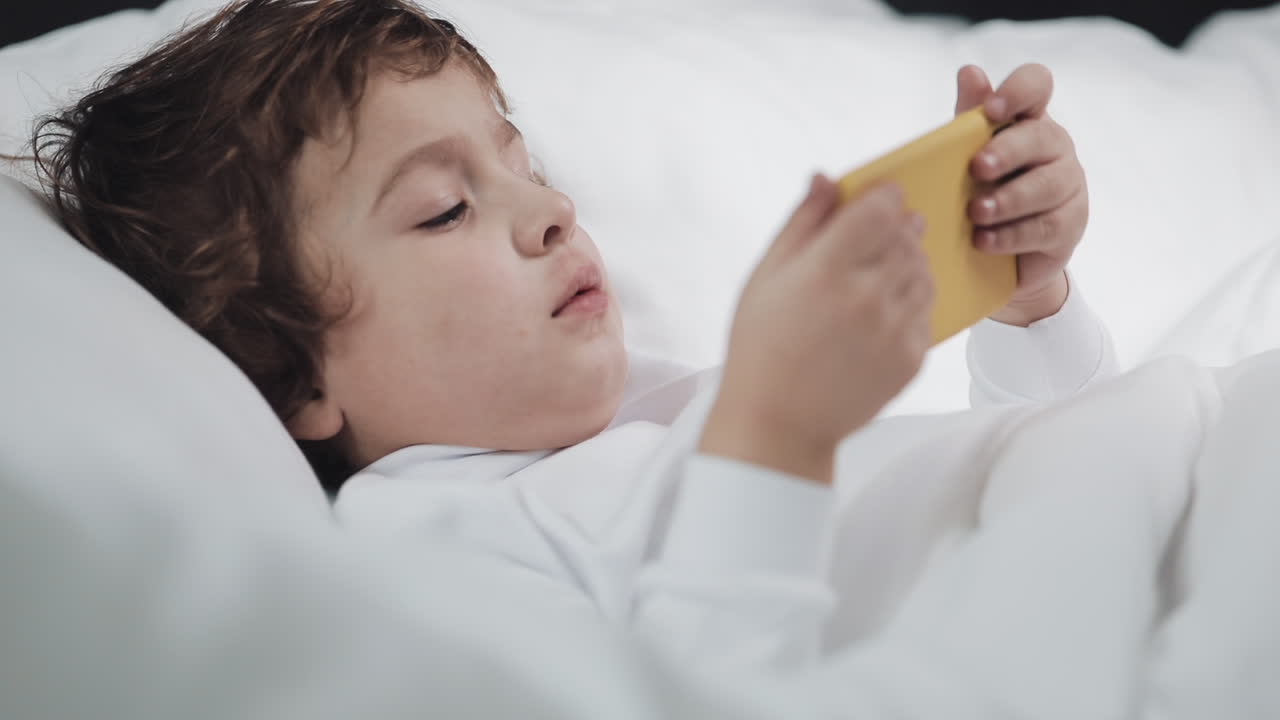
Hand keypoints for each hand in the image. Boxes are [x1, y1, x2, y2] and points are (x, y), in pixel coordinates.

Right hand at [700, 175, 933, 483]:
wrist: (779, 424)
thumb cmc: (761, 346)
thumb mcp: (766, 277)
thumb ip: (802, 223)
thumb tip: (826, 176)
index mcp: (826, 270)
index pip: (881, 208)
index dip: (885, 195)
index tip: (879, 197)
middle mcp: (867, 297)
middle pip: (907, 236)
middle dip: (897, 226)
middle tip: (880, 233)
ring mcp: (893, 331)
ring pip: (923, 272)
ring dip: (909, 262)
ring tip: (879, 273)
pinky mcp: (910, 359)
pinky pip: (926, 312)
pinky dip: (912, 301)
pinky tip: (883, 309)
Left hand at [955, 63, 1087, 325]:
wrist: (999, 255)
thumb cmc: (981, 190)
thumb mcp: (966, 154)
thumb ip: (968, 116)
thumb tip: (970, 72)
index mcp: (1027, 119)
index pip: (1037, 85)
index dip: (1019, 90)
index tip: (993, 108)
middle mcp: (1055, 146)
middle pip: (1042, 137)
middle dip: (1008, 152)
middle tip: (977, 168)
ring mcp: (1068, 185)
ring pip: (1047, 186)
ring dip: (1008, 199)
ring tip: (975, 213)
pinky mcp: (1071, 224)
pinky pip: (1046, 227)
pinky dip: (1011, 235)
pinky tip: (983, 241)